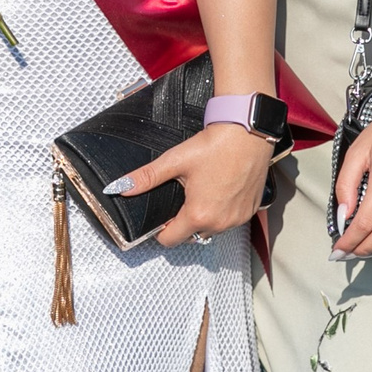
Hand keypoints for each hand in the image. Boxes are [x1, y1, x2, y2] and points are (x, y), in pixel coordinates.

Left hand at [114, 120, 276, 248]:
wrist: (247, 131)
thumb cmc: (216, 145)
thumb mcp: (175, 161)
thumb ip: (147, 177)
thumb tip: (120, 187)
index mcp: (198, 214)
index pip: (170, 240)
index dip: (162, 231)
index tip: (163, 217)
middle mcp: (220, 222)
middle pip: (192, 235)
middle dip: (184, 222)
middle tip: (184, 198)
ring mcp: (238, 218)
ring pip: (213, 229)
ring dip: (206, 218)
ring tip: (204, 191)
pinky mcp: (251, 210)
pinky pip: (231, 220)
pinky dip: (224, 211)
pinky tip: (221, 190)